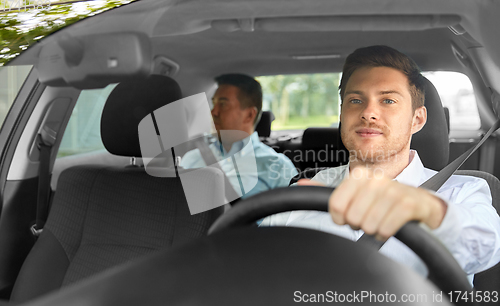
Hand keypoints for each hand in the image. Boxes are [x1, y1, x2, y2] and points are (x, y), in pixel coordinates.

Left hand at [298, 167, 446, 239]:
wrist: (420, 204)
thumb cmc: (382, 201)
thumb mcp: (355, 193)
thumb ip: (326, 190)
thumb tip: (300, 184)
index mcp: (359, 176)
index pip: (335, 205)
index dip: (341, 218)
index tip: (350, 215)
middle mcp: (375, 180)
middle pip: (352, 218)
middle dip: (360, 224)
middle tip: (370, 217)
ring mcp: (393, 191)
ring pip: (368, 225)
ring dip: (374, 230)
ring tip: (381, 221)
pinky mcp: (409, 204)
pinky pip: (386, 228)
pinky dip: (386, 233)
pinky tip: (390, 226)